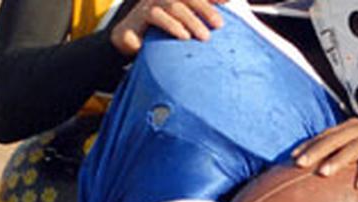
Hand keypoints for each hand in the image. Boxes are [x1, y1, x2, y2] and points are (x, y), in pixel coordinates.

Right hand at [110, 0, 225, 56]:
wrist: (128, 41)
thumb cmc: (159, 33)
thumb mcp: (180, 26)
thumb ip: (197, 21)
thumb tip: (222, 21)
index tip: (229, 1)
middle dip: (206, 10)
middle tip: (219, 25)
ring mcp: (152, 3)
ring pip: (175, 6)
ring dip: (192, 21)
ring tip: (205, 37)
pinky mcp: (140, 15)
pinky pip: (158, 16)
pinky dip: (172, 26)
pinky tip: (183, 36)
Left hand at [292, 118, 357, 196]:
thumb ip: (343, 158)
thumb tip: (317, 173)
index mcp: (354, 128)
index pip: (327, 135)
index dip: (310, 144)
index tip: (292, 158)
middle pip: (336, 138)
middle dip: (317, 150)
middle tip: (300, 164)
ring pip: (356, 147)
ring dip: (339, 160)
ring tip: (323, 173)